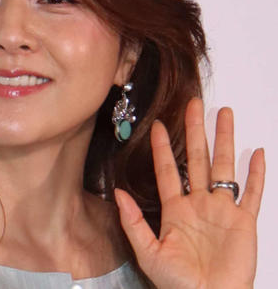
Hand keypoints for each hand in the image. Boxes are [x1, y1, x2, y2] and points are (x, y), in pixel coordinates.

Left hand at [115, 98, 264, 288]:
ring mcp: (222, 210)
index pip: (167, 170)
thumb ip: (133, 222)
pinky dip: (256, 175)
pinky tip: (257, 154)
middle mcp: (199, 203)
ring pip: (224, 167)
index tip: (158, 125)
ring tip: (224, 114)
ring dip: (225, 140)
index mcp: (176, 209)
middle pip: (197, 158)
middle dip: (195, 131)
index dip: (162, 147)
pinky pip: (252, 194)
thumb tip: (118, 193)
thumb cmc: (178, 283)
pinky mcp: (244, 223)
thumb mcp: (149, 252)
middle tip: (194, 104)